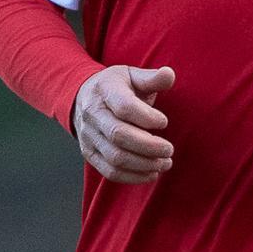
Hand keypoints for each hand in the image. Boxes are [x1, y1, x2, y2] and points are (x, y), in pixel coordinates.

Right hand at [72, 65, 174, 184]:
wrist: (83, 98)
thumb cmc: (116, 87)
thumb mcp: (132, 75)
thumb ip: (152, 78)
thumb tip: (169, 75)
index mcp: (104, 90)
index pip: (124, 107)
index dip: (147, 118)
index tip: (165, 122)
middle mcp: (93, 114)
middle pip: (119, 135)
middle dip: (149, 146)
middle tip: (169, 150)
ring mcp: (88, 136)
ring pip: (115, 157)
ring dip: (144, 164)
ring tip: (165, 163)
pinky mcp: (89, 153)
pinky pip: (109, 171)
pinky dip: (133, 177)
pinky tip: (151, 173)